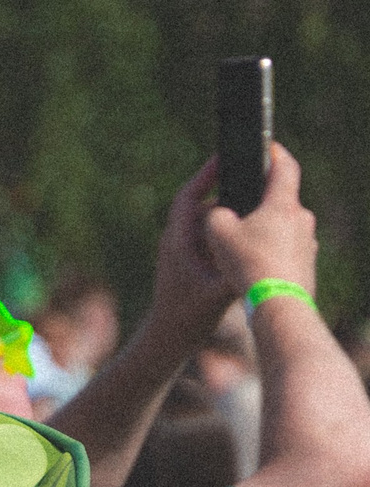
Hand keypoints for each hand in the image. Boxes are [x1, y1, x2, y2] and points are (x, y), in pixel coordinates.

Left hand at [142, 159, 241, 347]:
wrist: (167, 338)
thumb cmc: (186, 318)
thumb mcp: (217, 294)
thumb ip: (236, 272)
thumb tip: (259, 254)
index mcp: (177, 241)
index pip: (189, 196)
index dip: (206, 174)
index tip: (224, 155)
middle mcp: (177, 240)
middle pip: (204, 204)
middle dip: (228, 191)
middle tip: (256, 179)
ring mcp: (182, 250)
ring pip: (209, 221)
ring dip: (230, 214)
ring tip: (258, 206)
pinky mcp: (190, 259)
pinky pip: (210, 235)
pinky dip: (227, 231)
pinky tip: (248, 234)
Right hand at [206, 142, 317, 297]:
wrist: (279, 305)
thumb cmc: (249, 265)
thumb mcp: (218, 235)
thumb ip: (214, 215)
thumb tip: (217, 212)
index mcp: (283, 204)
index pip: (285, 167)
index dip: (275, 153)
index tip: (266, 146)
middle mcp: (302, 219)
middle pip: (281, 201)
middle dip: (261, 202)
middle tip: (240, 209)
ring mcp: (308, 242)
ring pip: (283, 228)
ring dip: (265, 231)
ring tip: (242, 247)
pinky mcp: (307, 264)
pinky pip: (287, 251)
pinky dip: (271, 254)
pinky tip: (254, 269)